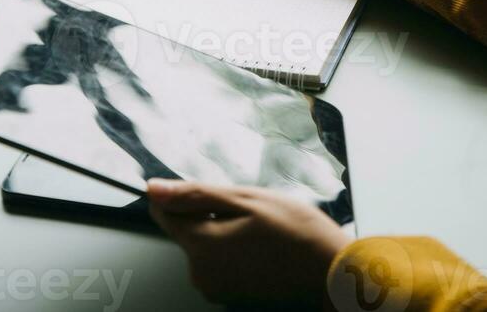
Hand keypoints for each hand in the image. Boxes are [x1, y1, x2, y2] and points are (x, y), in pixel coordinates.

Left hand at [148, 180, 349, 305]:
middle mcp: (202, 276)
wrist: (332, 275)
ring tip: (262, 230)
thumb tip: (154, 189)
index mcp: (202, 247)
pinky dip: (236, 250)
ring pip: (206, 245)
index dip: (180, 196)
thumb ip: (196, 195)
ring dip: (226, 232)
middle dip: (212, 213)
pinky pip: (221, 263)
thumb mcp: (247, 200)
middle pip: (189, 230)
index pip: (165, 214)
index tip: (207, 192)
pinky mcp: (231, 297)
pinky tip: (263, 247)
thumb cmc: (298, 234)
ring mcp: (217, 290)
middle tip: (250, 211)